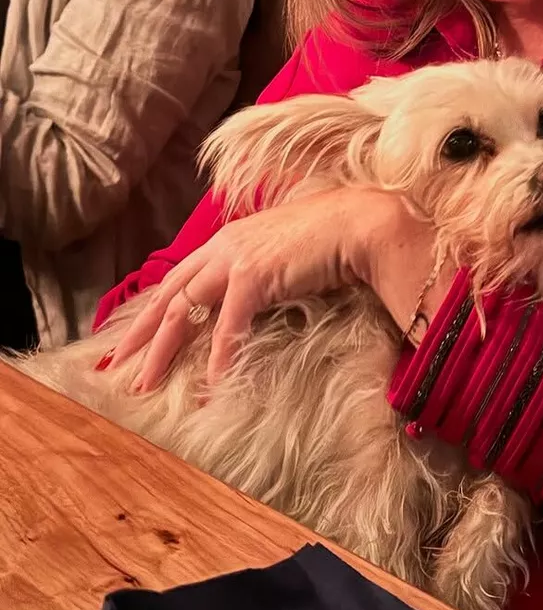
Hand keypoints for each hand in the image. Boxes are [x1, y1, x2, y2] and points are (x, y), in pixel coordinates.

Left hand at [108, 187, 398, 390]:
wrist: (360, 224)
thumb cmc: (331, 241)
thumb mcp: (282, 257)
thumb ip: (261, 274)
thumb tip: (251, 305)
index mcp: (227, 241)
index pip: (177, 278)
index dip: (151, 309)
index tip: (132, 337)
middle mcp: (222, 246)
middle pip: (167, 294)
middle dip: (138, 333)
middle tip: (115, 367)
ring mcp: (234, 259)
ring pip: (182, 311)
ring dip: (162, 352)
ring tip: (145, 384)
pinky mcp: (253, 275)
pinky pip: (226, 325)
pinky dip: (217, 357)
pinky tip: (210, 384)